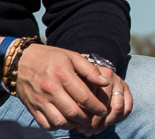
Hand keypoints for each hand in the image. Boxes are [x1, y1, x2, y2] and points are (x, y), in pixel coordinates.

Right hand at [14, 44, 130, 131]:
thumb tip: (106, 82)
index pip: (84, 97)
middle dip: (87, 118)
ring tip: (80, 120)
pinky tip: (65, 120)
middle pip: (73, 112)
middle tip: (94, 117)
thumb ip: (90, 70)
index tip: (103, 110)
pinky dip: (58, 126)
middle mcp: (51, 89)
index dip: (97, 106)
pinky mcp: (32, 107)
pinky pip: (46, 124)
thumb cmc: (51, 57)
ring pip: (60, 121)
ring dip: (73, 124)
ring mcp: (40, 100)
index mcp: (63, 75)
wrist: (20, 61)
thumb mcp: (72, 57)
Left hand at [76, 65, 131, 135]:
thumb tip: (79, 125)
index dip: (85, 116)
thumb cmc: (79, 84)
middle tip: (88, 130)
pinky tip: (108, 123)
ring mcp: (119, 81)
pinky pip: (127, 108)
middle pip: (104, 104)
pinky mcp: (126, 88)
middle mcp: (108, 76)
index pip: (90, 99)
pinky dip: (118, 119)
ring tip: (97, 129)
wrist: (91, 72)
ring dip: (107, 122)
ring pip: (117, 108)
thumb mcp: (73, 88)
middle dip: (96, 122)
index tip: (80, 127)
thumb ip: (75, 101)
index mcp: (92, 74)